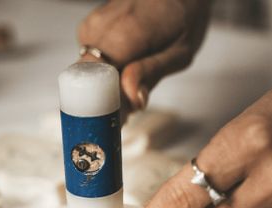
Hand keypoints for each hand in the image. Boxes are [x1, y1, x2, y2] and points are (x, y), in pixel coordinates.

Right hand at [78, 0, 209, 111]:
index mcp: (123, 35)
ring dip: (108, 86)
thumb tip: (132, 102)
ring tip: (133, 86)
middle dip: (105, 101)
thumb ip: (151, 74)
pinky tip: (126, 69)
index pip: (97, 83)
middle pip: (87, 80)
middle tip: (128, 114)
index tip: (118, 124)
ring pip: (87, 73)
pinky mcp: (89, 28)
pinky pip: (91, 60)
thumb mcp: (180, 52)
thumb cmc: (184, 18)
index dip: (104, 107)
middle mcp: (99, 28)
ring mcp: (91, 26)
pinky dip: (106, 72)